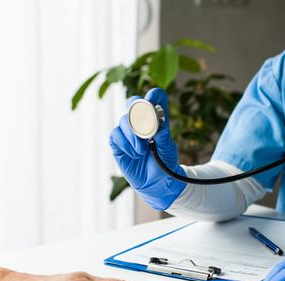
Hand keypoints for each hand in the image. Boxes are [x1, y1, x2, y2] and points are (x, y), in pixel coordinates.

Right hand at [109, 88, 185, 209]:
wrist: (157, 182)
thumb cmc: (165, 163)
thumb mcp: (168, 150)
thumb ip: (164, 137)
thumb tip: (159, 127)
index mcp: (157, 118)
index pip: (155, 99)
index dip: (154, 95)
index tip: (153, 98)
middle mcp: (140, 122)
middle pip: (133, 103)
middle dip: (136, 108)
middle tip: (143, 120)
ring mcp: (128, 131)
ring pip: (124, 120)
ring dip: (133, 134)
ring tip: (142, 150)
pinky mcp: (118, 143)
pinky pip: (115, 134)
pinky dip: (125, 143)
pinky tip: (134, 154)